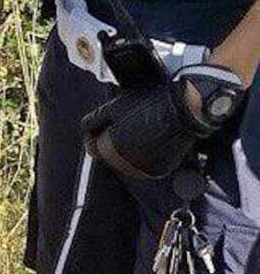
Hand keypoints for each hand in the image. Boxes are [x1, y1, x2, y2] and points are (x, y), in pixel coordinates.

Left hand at [83, 63, 244, 179]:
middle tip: (129, 125)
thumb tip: (86, 133)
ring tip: (142, 131)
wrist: (186, 108)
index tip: (105, 125)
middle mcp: (125, 164)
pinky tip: (152, 139)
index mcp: (110, 148)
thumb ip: (93, 122)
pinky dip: (145, 155)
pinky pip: (144, 165)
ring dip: (128, 150)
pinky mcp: (159, 170)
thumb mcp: (114, 107)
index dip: (96, 135)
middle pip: (109, 156)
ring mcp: (143, 169)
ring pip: (126, 162)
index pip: (93, 148)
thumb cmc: (150, 103)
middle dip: (113, 142)